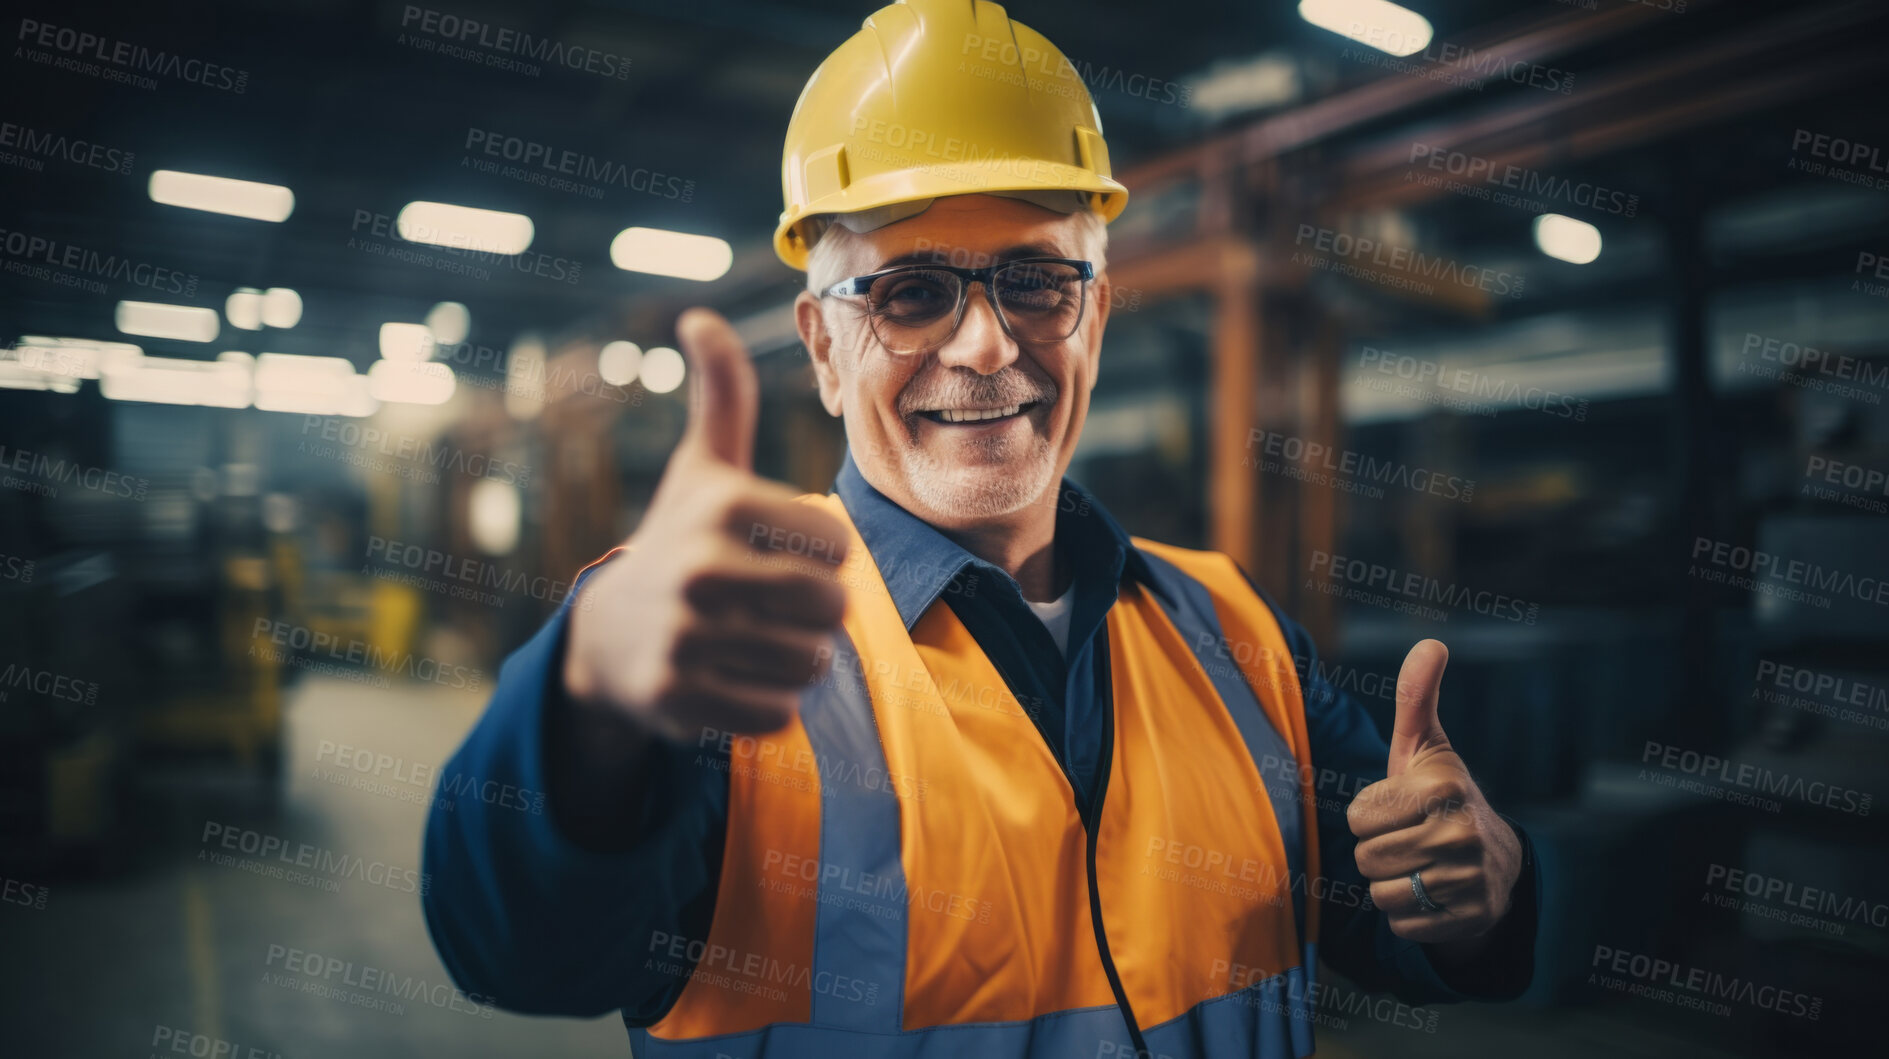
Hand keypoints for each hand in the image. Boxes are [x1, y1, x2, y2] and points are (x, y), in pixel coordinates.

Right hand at [561, 308, 849, 742]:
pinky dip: (772, 705)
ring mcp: (687, 638)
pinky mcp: (681, 700)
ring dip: (800, 661)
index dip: (824, 556)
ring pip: (812, 665)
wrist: (605, 637)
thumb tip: (700, 316)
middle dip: (817, 614)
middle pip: (832, 608)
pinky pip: (779, 714)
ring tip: (761, 641)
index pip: (840, 546)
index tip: (786, 554)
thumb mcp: (701, 468)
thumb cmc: (678, 540)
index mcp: (724, 507)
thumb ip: (722, 396)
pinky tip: (738, 678)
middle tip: (781, 608)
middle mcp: (701, 570)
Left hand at [1347, 639, 1522, 955]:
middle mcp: (1460, 832)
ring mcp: (1467, 879)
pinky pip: (1400, 924)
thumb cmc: (1440, 796)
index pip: (1358, 816)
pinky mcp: (1466, 919)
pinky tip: (1431, 894)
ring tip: (1418, 865)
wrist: (1493, 862)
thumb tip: (1431, 642)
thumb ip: (1417, 698)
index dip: (1370, 815)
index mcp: (1443, 786)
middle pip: (1365, 856)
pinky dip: (1408, 914)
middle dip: (1378, 850)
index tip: (1400, 809)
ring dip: (1390, 883)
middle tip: (1409, 839)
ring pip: (1379, 893)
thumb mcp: (1425, 748)